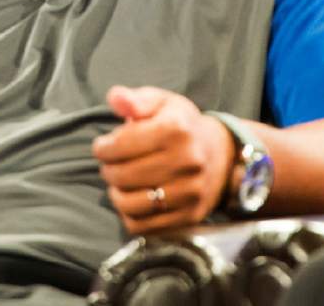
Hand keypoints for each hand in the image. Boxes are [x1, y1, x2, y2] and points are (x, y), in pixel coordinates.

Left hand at [92, 86, 234, 233]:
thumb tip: (115, 97)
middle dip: (108, 169)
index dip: (102, 147)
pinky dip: (129, 215)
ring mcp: (190, 192)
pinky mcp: (189, 216)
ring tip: (119, 182)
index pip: (121, 144)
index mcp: (177, 129)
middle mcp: (188, 161)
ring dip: (116, 193)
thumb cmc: (181, 125)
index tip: (102, 146)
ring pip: (130, 204)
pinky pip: (143, 226)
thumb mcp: (161, 103)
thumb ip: (135, 99)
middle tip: (110, 164)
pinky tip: (132, 198)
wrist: (221, 154)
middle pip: (123, 175)